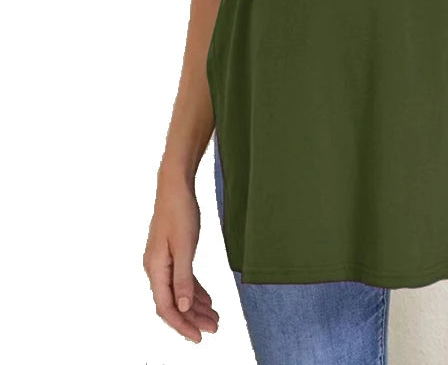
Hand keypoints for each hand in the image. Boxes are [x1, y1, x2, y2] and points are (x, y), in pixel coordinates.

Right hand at [143, 175, 218, 342]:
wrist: (175, 186)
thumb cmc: (180, 212)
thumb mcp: (185, 246)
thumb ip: (183, 278)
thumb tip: (182, 306)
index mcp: (155, 269)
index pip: (166, 307)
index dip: (182, 325)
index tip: (199, 337)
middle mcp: (156, 269)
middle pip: (173, 303)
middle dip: (193, 318)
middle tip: (215, 328)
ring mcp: (163, 261)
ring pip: (178, 292)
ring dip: (195, 306)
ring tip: (215, 317)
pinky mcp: (172, 254)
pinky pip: (182, 279)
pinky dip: (194, 290)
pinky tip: (207, 299)